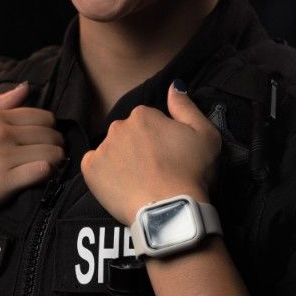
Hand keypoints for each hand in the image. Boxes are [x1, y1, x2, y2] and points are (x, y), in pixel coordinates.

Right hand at [0, 82, 63, 235]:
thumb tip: (25, 86)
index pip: (41, 115)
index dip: (48, 129)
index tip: (43, 142)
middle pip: (51, 133)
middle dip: (55, 145)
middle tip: (49, 156)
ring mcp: (2, 158)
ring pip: (52, 152)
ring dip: (55, 161)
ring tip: (48, 169)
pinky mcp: (4, 183)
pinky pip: (43, 171)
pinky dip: (48, 176)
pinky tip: (40, 180)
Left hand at [81, 82, 221, 224]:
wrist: (169, 210)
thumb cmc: (192, 172)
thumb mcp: (205, 134)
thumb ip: (186, 106)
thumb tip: (173, 86)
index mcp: (144, 114)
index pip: (149, 121)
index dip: (160, 139)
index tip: (168, 156)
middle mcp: (119, 126)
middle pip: (128, 134)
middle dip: (139, 148)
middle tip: (155, 170)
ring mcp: (103, 148)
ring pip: (112, 150)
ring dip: (122, 160)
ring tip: (140, 181)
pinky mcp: (90, 170)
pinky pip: (94, 166)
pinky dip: (104, 174)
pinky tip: (121, 185)